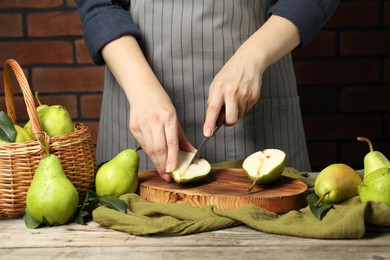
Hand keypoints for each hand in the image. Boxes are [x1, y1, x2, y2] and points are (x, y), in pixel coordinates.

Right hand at [129, 87, 194, 181]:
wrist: (142, 90)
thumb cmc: (161, 104)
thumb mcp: (174, 117)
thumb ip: (182, 138)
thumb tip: (192, 154)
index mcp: (168, 117)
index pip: (171, 142)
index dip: (172, 158)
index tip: (172, 170)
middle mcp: (154, 121)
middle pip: (158, 148)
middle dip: (163, 165)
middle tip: (168, 176)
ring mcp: (142, 124)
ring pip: (149, 149)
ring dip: (156, 162)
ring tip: (163, 171)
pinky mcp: (133, 127)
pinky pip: (143, 145)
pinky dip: (149, 154)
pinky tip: (155, 159)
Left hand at [203, 15, 300, 136]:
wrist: (249, 61)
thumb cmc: (230, 72)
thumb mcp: (216, 83)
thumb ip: (213, 100)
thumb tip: (213, 118)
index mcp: (219, 88)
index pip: (213, 109)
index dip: (209, 123)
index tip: (207, 133)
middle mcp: (232, 93)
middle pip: (231, 119)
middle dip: (228, 122)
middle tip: (226, 116)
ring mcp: (245, 96)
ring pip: (239, 116)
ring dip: (235, 112)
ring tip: (235, 98)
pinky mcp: (254, 97)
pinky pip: (246, 110)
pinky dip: (242, 107)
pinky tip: (242, 95)